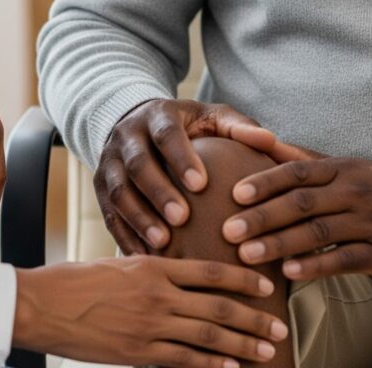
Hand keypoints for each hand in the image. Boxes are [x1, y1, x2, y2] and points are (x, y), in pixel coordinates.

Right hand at [14, 256, 287, 366]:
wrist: (42, 305)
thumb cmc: (76, 279)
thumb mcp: (120, 262)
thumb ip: (152, 269)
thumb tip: (179, 275)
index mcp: (154, 265)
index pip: (210, 271)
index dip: (243, 278)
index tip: (267, 284)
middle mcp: (158, 294)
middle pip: (217, 306)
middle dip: (253, 317)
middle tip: (280, 325)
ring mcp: (149, 325)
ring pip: (207, 334)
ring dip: (241, 344)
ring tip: (266, 349)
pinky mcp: (137, 352)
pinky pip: (183, 360)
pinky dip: (211, 364)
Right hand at [95, 98, 277, 253]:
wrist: (138, 124)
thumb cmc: (188, 127)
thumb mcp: (211, 118)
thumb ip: (239, 127)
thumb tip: (271, 141)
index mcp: (157, 114)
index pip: (166, 133)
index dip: (181, 158)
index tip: (201, 184)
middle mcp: (128, 135)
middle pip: (138, 163)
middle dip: (158, 191)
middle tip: (182, 218)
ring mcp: (109, 161)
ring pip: (119, 190)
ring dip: (139, 217)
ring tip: (163, 244)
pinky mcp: (100, 187)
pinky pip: (108, 214)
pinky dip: (125, 236)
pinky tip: (145, 258)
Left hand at [222, 156, 371, 279]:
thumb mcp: (350, 168)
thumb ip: (307, 162)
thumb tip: (267, 145)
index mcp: (343, 169)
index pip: (297, 172)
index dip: (265, 182)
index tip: (234, 194)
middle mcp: (354, 192)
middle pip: (301, 203)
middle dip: (262, 216)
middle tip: (228, 230)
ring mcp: (369, 223)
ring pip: (318, 233)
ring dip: (280, 244)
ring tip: (248, 255)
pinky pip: (344, 259)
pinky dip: (316, 266)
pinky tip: (290, 272)